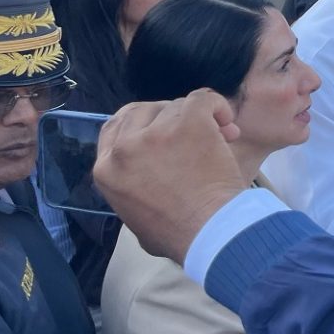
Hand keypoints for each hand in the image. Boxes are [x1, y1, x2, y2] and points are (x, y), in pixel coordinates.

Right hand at [93, 90, 245, 263]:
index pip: (114, 127)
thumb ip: (131, 189)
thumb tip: (145, 181)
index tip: (164, 131)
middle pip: (143, 110)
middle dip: (168, 117)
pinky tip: (227, 123)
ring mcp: (155, 132)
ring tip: (219, 139)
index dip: (142, 124)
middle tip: (193, 135)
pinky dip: (217, 106)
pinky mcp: (188, 122)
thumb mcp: (133, 217)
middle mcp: (125, 147)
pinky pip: (202, 98)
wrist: (209, 231)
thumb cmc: (176, 234)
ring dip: (197, 118)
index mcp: (106, 169)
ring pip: (176, 105)